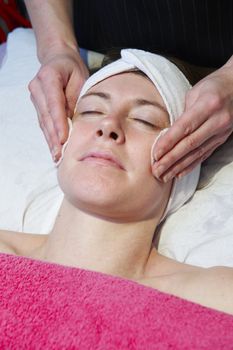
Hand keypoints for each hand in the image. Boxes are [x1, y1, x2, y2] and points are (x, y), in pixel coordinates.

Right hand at [29, 47, 88, 160]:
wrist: (57, 58)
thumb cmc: (72, 68)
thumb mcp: (81, 78)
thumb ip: (76, 98)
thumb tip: (74, 120)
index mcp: (49, 76)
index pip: (54, 104)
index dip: (59, 123)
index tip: (64, 139)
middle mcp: (37, 87)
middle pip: (46, 116)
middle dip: (54, 137)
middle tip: (59, 154)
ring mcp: (35, 96)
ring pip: (43, 121)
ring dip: (50, 140)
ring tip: (56, 156)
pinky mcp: (37, 104)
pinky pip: (43, 122)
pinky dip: (49, 135)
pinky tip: (53, 148)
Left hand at [152, 60, 232, 181]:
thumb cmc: (213, 87)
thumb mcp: (195, 93)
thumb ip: (182, 114)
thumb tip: (167, 134)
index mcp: (208, 105)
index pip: (184, 128)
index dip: (168, 142)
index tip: (155, 154)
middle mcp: (217, 120)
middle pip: (190, 144)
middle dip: (170, 159)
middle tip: (156, 170)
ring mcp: (221, 132)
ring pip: (197, 153)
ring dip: (178, 167)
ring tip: (164, 176)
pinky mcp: (222, 139)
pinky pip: (204, 155)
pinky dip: (191, 165)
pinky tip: (179, 173)